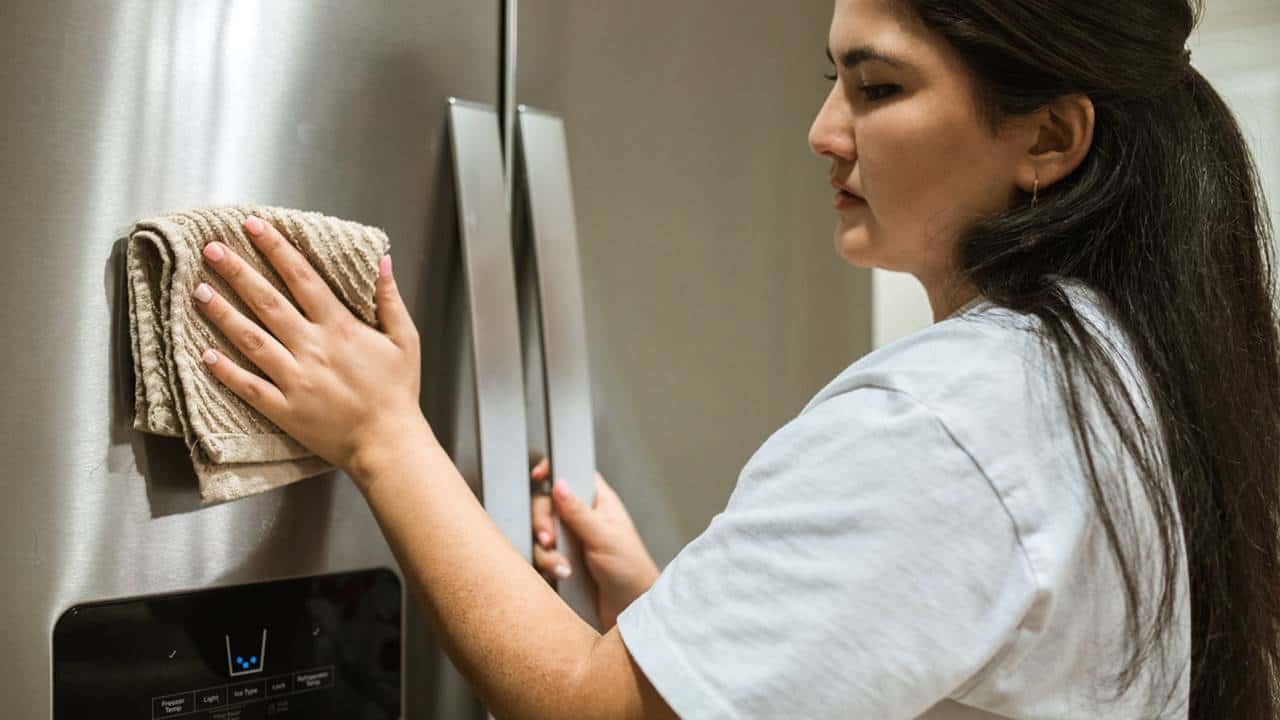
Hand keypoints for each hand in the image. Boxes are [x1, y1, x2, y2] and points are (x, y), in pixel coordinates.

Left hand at [193, 214, 430, 483]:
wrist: (387, 443)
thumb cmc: (397, 392)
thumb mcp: (405, 340)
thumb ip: (390, 299)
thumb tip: (383, 261)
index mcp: (340, 328)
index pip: (302, 278)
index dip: (276, 249)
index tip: (254, 226)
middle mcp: (313, 349)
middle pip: (268, 302)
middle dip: (238, 272)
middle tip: (212, 248)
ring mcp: (295, 380)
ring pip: (251, 340)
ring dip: (223, 313)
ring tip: (198, 290)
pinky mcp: (284, 409)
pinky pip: (248, 386)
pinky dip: (225, 370)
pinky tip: (202, 353)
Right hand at [530, 458, 660, 629]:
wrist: (629, 610)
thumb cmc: (630, 569)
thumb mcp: (604, 537)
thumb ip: (578, 512)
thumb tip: (559, 483)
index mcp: (597, 502)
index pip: (572, 475)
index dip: (553, 472)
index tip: (538, 476)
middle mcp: (581, 518)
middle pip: (546, 504)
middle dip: (542, 521)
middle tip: (549, 539)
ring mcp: (569, 540)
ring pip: (540, 533)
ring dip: (547, 551)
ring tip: (563, 567)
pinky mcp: (560, 562)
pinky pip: (540, 557)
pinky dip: (546, 566)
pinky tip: (561, 575)